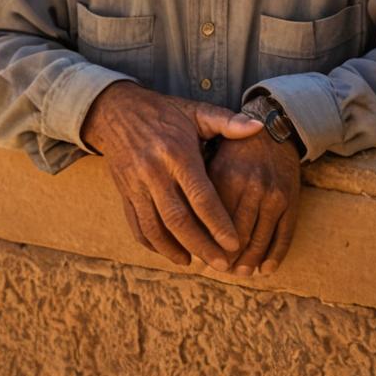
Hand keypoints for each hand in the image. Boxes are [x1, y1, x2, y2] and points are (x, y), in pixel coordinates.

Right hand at [81, 81, 262, 269]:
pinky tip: (170, 251)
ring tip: (194, 262)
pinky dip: (153, 244)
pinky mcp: (124, 193)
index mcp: (177, 153)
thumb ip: (227, 121)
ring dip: (174, 250)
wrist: (117, 111)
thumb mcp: (196, 112)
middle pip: (178, 220)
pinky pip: (136, 226)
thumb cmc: (164, 113)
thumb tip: (258, 126)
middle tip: (222, 264)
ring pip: (154, 228)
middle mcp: (154, 172)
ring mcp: (136, 185)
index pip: (200, 196)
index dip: (218, 223)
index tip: (234, 243)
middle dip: (201, 246)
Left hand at [208, 129, 300, 276]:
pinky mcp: (290, 200)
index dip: (205, 242)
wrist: (273, 128)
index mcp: (226, 175)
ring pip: (259, 239)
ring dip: (248, 261)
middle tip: (218, 269)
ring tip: (238, 272)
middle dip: (226, 257)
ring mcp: (273, 195)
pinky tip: (264, 268)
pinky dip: (274, 256)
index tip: (198, 254)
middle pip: (236, 235)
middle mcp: (251, 186)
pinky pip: (284, 235)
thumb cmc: (235, 146)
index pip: (212, 220)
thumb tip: (183, 222)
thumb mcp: (212, 156)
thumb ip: (200, 186)